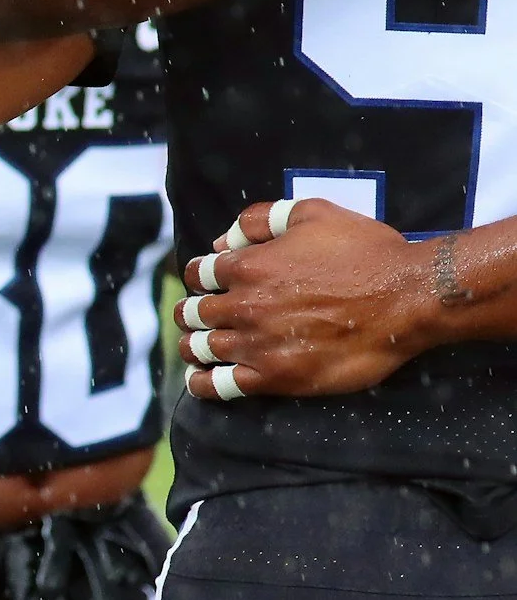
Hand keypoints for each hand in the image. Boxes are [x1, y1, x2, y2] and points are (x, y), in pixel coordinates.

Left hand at [174, 198, 435, 400]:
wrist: (408, 299)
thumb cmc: (366, 253)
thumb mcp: (314, 214)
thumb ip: (260, 220)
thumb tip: (222, 240)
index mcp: (247, 267)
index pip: (199, 273)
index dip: (199, 276)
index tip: (205, 282)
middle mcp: (244, 306)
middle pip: (193, 313)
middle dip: (191, 312)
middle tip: (196, 316)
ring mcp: (257, 344)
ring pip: (200, 348)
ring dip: (193, 345)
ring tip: (196, 346)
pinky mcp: (276, 377)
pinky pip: (221, 385)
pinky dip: (203, 383)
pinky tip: (200, 380)